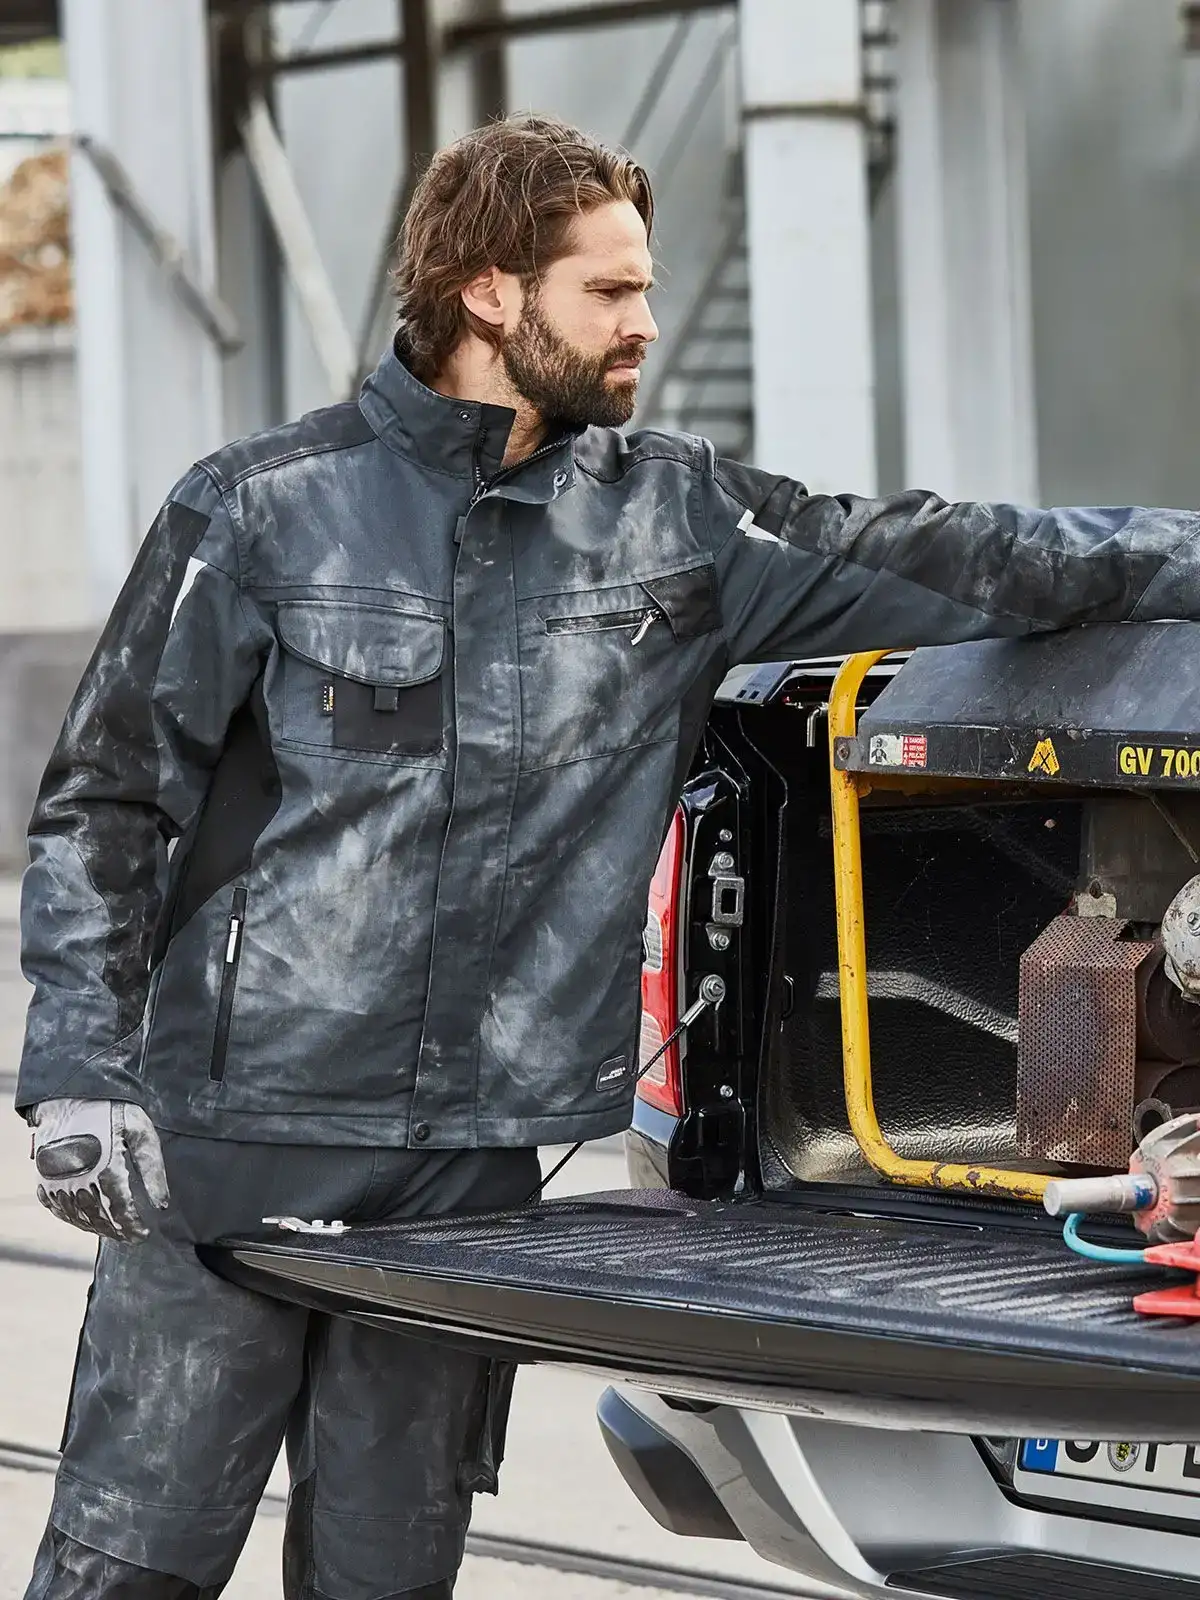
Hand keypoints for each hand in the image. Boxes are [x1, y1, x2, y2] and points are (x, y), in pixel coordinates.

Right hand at [31, 1099, 169, 1241]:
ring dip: (94, 1227)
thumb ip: (153, 1170)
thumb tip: (162, 1204)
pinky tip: (81, 1218)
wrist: (73, 1093)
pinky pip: (54, 1205)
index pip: (121, 1211)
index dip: (132, 1227)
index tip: (143, 1235)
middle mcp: (79, 1178)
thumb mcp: (141, 1133)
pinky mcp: (43, 1174)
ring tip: (110, 1230)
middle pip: (98, 1217)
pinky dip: (69, 1216)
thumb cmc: (113, 1110)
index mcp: (107, 1169)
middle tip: (129, 1237)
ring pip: (76, 1215)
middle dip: (116, 1231)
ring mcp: (57, 1179)